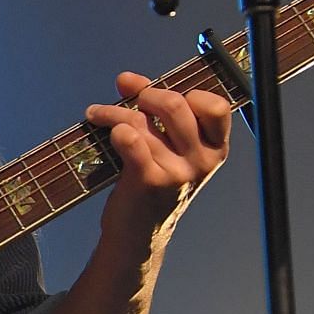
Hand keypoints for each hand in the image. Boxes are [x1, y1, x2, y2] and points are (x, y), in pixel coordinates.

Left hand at [86, 72, 232, 246]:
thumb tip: (128, 79)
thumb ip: (155, 110)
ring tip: (98, 114)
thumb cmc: (153, 184)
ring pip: (141, 121)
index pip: (216, 106)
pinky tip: (102, 129)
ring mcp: (177, 173)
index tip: (164, 98)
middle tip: (129, 101)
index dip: (188, 94)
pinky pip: (129, 138)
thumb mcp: (168, 147)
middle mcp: (202, 162)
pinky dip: (113, 128)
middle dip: (145, 95)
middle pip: (175, 104)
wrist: (138, 233)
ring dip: (112, 112)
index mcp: (215, 149)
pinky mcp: (149, 181)